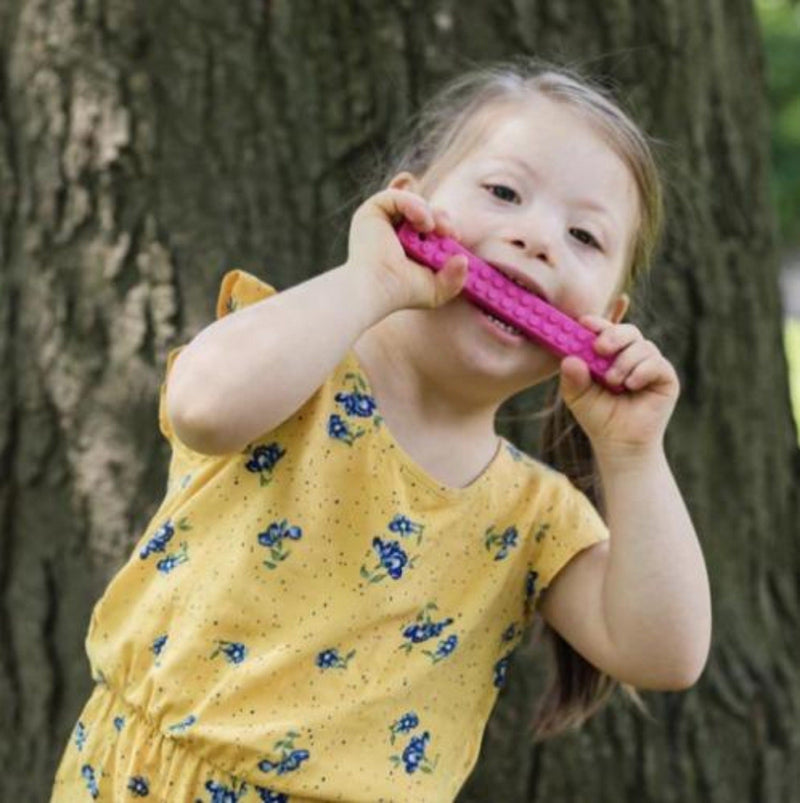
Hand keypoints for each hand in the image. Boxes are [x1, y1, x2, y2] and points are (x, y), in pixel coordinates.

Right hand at [344, 188, 468, 311]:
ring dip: (430, 212)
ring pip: (412, 202)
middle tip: (449, 232)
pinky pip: (397, 196)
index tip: (455, 237)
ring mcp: (381, 221)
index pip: (428, 225)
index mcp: (405, 246)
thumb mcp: (436, 289)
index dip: (443, 225)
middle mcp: (392, 232)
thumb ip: (454, 279)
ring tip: (432, 229)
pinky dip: (414, 204)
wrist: (379, 288)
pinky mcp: (372, 212)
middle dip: (441, 217)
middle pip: (423, 210)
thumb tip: (463, 260)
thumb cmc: (401, 293)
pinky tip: (422, 223)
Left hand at [558, 315, 680, 459]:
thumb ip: (572, 378)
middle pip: (628, 331)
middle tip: (598, 348)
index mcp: (609, 354)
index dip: (597, 323)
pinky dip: (641, 371)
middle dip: (612, 335)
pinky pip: (656, 363)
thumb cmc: (598, 416)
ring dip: (624, 362)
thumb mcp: (577, 397)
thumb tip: (569, 359)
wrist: (619, 443)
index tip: (584, 322)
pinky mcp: (665, 377)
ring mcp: (649, 364)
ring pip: (642, 346)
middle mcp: (631, 354)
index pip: (605, 330)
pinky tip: (630, 385)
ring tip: (613, 382)